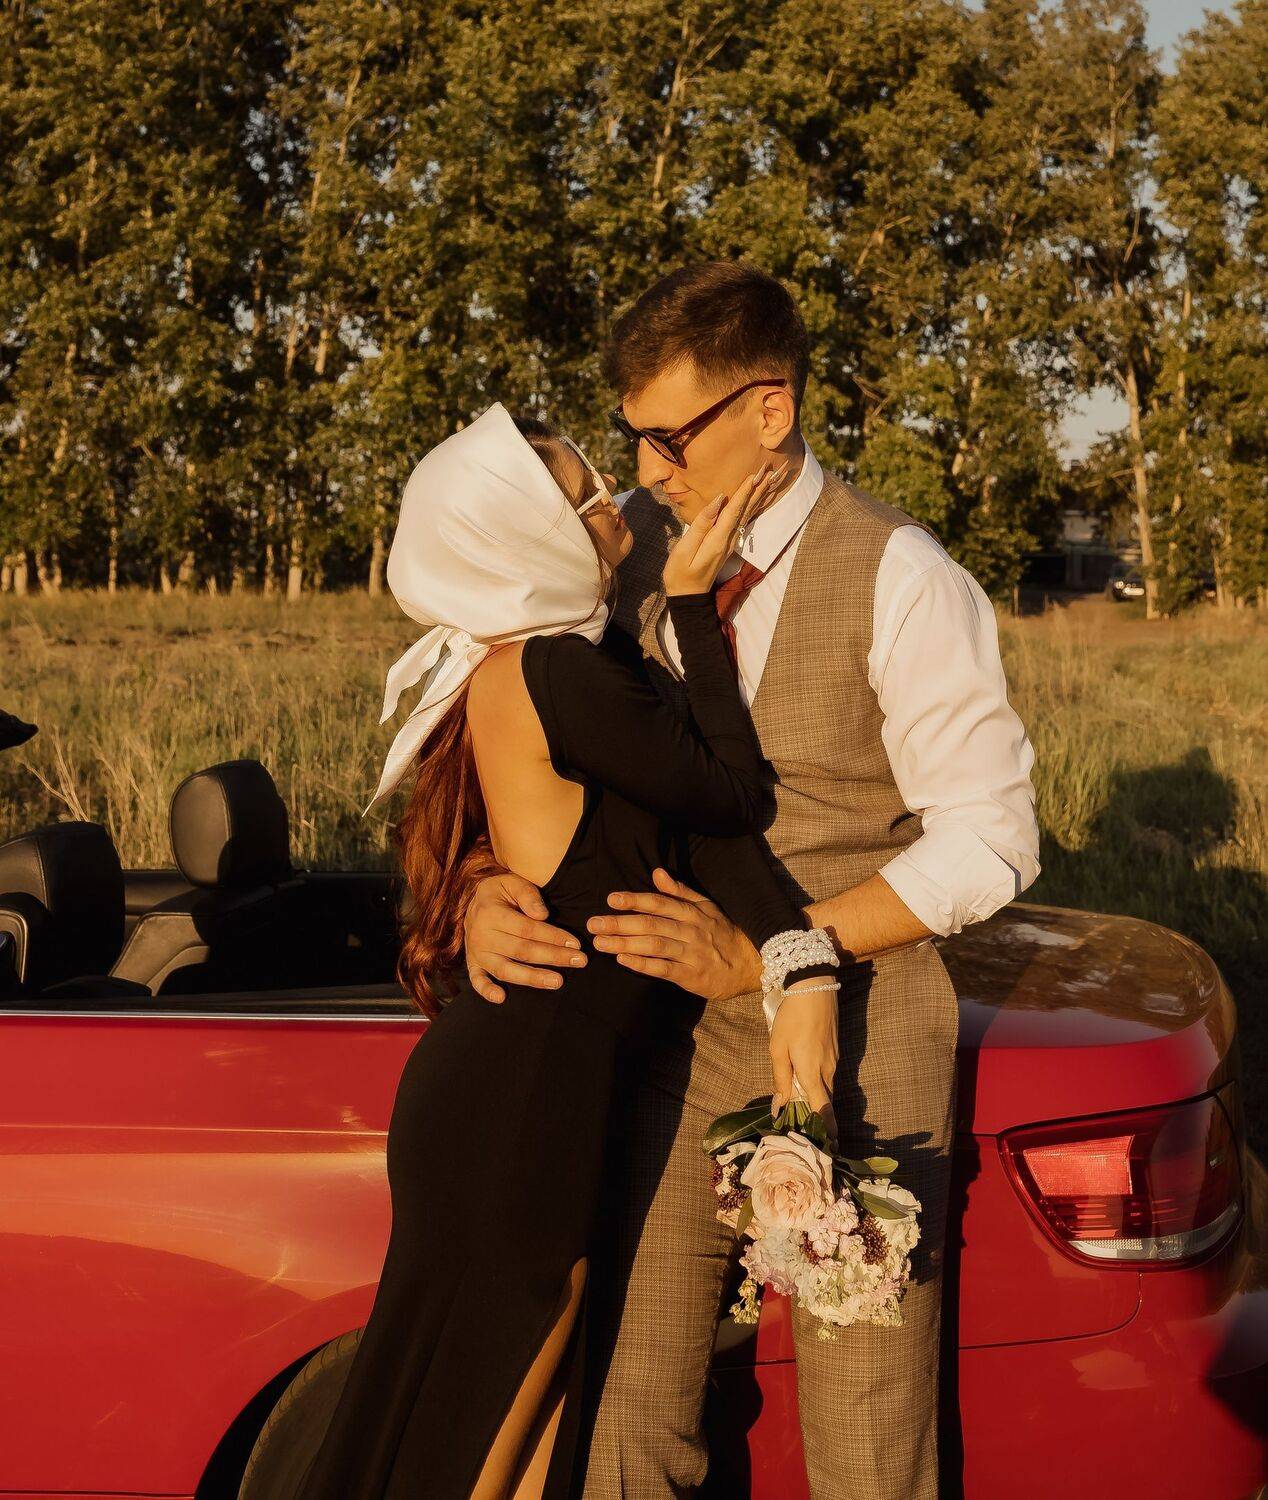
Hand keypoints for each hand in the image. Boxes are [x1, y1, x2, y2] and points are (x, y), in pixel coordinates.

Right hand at [463, 871, 585, 1002]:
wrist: (474, 900)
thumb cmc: (500, 892)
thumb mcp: (512, 882)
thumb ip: (528, 895)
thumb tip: (542, 915)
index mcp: (491, 913)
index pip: (527, 929)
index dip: (553, 937)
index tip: (575, 943)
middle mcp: (482, 935)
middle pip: (522, 951)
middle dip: (553, 957)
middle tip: (579, 961)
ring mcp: (476, 952)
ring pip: (505, 969)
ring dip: (532, 978)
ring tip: (557, 981)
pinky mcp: (473, 963)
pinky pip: (477, 980)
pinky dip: (487, 991)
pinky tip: (502, 998)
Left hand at [586, 867, 761, 1000]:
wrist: (750, 965)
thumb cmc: (723, 934)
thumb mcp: (706, 907)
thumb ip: (680, 891)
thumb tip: (657, 872)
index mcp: (692, 912)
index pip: (659, 902)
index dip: (634, 900)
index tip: (611, 899)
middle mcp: (691, 930)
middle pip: (651, 924)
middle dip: (620, 923)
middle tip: (593, 923)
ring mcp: (691, 953)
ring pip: (654, 945)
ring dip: (624, 944)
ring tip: (600, 943)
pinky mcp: (691, 976)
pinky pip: (663, 968)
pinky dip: (642, 964)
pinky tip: (622, 961)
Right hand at [661, 459, 788, 595]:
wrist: (688, 596)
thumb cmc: (680, 573)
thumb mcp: (685, 549)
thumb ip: (701, 524)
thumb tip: (717, 501)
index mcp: (717, 539)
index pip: (734, 511)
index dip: (744, 492)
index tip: (754, 474)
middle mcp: (728, 540)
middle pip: (746, 511)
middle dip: (757, 490)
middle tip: (769, 471)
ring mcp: (729, 543)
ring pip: (747, 515)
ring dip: (758, 497)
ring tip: (768, 480)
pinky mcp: (727, 544)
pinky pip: (743, 521)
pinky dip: (752, 508)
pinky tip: (756, 500)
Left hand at [770, 983, 838, 1148]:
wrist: (814, 988)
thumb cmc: (791, 1019)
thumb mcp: (778, 1048)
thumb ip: (780, 1079)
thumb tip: (779, 1106)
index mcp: (812, 1074)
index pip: (823, 1109)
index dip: (827, 1129)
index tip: (830, 1145)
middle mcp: (828, 1071)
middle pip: (825, 1100)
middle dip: (820, 1116)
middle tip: (808, 1129)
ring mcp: (834, 1060)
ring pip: (827, 1086)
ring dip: (819, 1097)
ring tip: (805, 1106)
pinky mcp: (836, 1050)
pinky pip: (828, 1073)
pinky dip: (820, 1081)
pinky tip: (808, 1076)